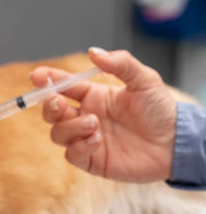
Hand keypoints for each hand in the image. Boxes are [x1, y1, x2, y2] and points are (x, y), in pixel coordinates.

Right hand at [31, 47, 176, 182]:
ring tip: (94, 124)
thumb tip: (94, 52)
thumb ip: (120, 64)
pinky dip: (79, 146)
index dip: (48, 80)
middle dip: (50, 106)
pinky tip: (97, 140)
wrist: (175, 144)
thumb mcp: (145, 80)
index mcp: (93, 96)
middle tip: (59, 102)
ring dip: (70, 127)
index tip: (37, 76)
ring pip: (58, 133)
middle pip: (52, 112)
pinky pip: (71, 154)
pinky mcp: (91, 160)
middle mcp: (85, 117)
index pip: (63, 86)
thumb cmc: (161, 111)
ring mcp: (86, 139)